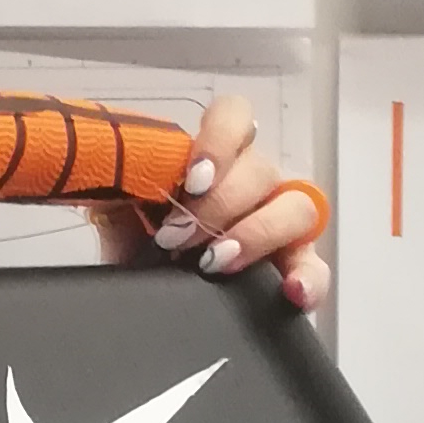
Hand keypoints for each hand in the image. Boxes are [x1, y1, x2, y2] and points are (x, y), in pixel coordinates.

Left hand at [106, 90, 331, 310]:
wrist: (144, 306)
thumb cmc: (138, 246)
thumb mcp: (118, 212)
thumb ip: (117, 185)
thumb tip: (108, 177)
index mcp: (216, 158)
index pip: (235, 116)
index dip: (219, 143)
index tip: (191, 180)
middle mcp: (254, 184)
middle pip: (260, 170)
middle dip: (218, 206)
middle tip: (176, 238)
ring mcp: (280, 224)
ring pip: (297, 209)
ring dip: (256, 234)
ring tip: (215, 263)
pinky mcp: (294, 268)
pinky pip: (316, 268)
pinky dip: (308, 279)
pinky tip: (291, 292)